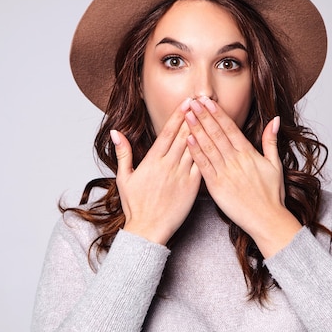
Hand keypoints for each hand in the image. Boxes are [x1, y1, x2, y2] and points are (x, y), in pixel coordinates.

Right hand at [112, 98, 201, 244]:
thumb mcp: (124, 178)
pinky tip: (215, 142)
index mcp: (152, 161)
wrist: (148, 230)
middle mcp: (169, 165)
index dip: (178, 115)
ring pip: (196, 148)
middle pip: (185, 135)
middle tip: (203, 101)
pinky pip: (203, 165)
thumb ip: (123, 153)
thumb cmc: (135, 206)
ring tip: (212, 116)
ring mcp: (182, 176)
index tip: (186, 102)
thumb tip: (116, 133)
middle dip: (194, 116)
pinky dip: (208, 153)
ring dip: (204, 130)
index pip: (168, 132)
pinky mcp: (193, 187)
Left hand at [185, 97, 301, 256]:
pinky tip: (188, 139)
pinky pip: (203, 166)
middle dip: (203, 115)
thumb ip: (271, 141)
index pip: (230, 128)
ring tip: (186, 114)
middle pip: (217, 133)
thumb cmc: (272, 195)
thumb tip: (275, 120)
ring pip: (208, 146)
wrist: (267, 220)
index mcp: (248, 154)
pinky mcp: (216, 186)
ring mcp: (225, 173)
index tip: (208, 101)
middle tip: (192, 100)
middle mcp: (236, 161)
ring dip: (196, 129)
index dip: (218, 113)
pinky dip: (196, 152)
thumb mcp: (275, 165)